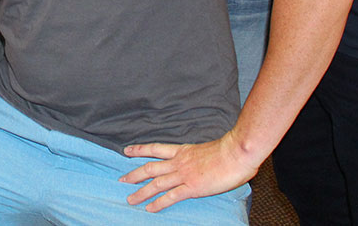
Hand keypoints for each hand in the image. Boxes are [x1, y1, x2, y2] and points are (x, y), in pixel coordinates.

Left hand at [120, 133, 260, 212]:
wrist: (237, 153)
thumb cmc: (229, 150)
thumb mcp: (209, 148)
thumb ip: (201, 156)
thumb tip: (204, 162)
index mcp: (183, 150)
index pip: (155, 148)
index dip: (139, 150)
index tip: (127, 151)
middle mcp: (179, 162)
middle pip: (150, 168)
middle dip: (134, 174)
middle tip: (121, 179)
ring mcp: (184, 174)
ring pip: (156, 184)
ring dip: (141, 192)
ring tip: (130, 199)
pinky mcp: (192, 187)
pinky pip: (171, 197)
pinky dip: (158, 203)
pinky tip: (149, 208)